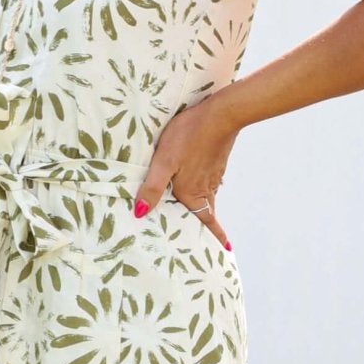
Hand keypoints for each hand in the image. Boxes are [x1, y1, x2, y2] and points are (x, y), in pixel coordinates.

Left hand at [131, 92, 238, 247]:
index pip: (206, 223)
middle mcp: (206, 188)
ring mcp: (213, 174)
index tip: (224, 250)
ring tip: (199, 213)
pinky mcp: (216, 161)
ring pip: (208, 196)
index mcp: (193, 194)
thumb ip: (152, 187)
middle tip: (209, 238)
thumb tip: (139, 213)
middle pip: (206, 213)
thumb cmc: (189, 136)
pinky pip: (210, 181)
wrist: (220, 114)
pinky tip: (198, 179)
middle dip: (207, 226)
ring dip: (206, 207)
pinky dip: (205, 187)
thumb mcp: (164, 161)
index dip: (215, 237)